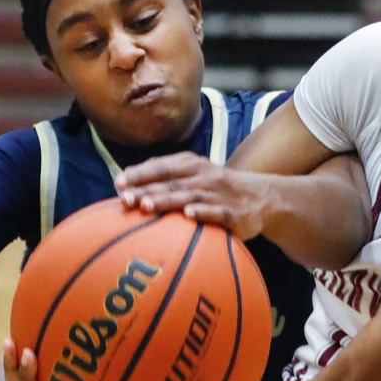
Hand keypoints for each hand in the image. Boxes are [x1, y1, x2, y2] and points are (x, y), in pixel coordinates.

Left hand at [115, 153, 269, 239]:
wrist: (262, 198)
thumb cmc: (218, 189)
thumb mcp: (196, 176)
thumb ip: (168, 179)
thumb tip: (128, 187)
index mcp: (191, 165)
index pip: (161, 166)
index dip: (139, 173)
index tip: (118, 182)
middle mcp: (203, 176)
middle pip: (169, 181)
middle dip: (145, 188)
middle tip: (124, 198)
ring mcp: (218, 194)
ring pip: (188, 196)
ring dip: (166, 200)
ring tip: (146, 205)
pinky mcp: (232, 212)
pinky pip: (215, 212)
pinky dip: (202, 212)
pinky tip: (188, 215)